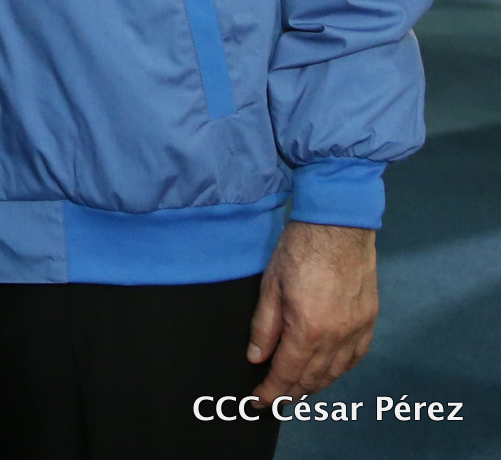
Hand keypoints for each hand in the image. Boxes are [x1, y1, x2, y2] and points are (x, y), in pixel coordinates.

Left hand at [248, 221, 377, 404]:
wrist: (339, 226)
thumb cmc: (300, 249)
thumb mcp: (271, 286)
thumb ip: (263, 327)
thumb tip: (257, 359)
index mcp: (308, 330)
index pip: (287, 373)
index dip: (271, 391)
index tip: (258, 401)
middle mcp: (336, 338)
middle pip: (312, 379)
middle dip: (291, 392)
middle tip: (276, 399)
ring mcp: (357, 331)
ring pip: (335, 373)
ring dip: (315, 385)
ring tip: (298, 389)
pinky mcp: (369, 321)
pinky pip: (355, 358)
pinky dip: (339, 370)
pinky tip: (329, 370)